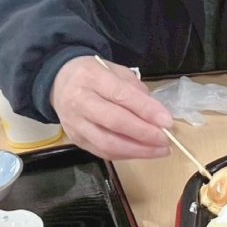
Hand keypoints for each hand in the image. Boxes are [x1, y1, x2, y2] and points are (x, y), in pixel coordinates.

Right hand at [51, 56, 172, 159]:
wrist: (59, 82)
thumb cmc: (94, 75)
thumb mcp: (116, 71)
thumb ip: (136, 90)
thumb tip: (157, 114)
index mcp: (92, 77)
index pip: (121, 95)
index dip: (146, 110)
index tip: (167, 121)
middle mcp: (80, 101)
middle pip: (114, 122)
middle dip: (144, 134)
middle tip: (166, 140)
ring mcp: (75, 123)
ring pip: (107, 143)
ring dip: (137, 150)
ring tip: (159, 150)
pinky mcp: (75, 140)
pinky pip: (102, 152)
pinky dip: (126, 154)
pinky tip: (142, 152)